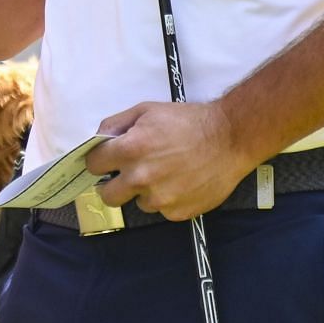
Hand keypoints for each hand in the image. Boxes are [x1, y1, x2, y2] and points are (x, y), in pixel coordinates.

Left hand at [83, 100, 254, 221]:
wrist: (230, 138)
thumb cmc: (189, 121)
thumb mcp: (147, 110)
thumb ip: (117, 124)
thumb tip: (99, 139)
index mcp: (130, 149)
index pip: (93, 165)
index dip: (100, 161)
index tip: (106, 161)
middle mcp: (141, 177)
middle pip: (108, 195)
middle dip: (114, 184)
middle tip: (129, 174)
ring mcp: (160, 198)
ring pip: (138, 203)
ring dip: (145, 192)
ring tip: (166, 173)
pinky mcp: (178, 212)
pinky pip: (162, 210)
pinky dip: (168, 199)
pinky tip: (181, 182)